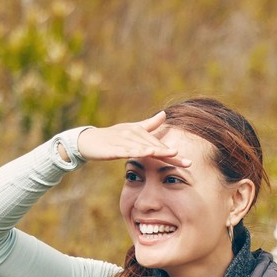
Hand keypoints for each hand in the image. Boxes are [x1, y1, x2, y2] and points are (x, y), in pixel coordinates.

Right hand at [75, 112, 189, 165]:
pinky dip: (135, 151)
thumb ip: (149, 124)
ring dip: (157, 150)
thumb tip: (164, 114)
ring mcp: (123, 141)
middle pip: (154, 146)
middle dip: (170, 154)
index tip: (188, 161)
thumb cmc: (112, 135)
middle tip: (187, 162)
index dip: (172, 153)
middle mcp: (133, 135)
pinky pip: (125, 150)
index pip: (159, 145)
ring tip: (171, 154)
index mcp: (139, 132)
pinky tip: (145, 154)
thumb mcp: (132, 129)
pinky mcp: (112, 148)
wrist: (89, 140)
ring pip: (142, 147)